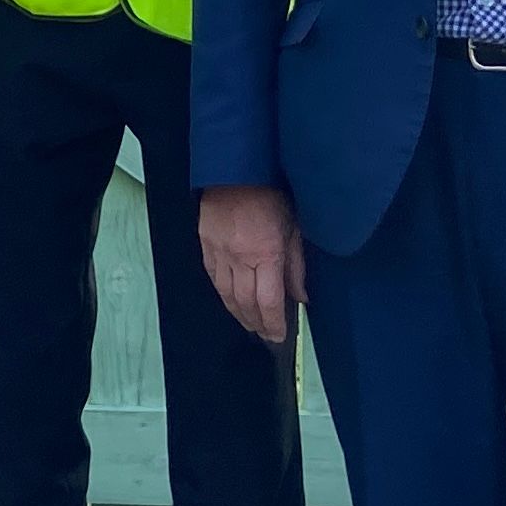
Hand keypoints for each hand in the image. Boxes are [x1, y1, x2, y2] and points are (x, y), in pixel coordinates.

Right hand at [197, 184, 305, 345]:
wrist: (235, 170)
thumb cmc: (270, 194)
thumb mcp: (294, 227)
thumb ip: (296, 265)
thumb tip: (300, 296)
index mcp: (266, 253)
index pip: (268, 302)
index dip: (273, 324)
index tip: (278, 335)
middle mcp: (240, 258)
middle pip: (245, 303)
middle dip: (256, 323)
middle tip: (264, 334)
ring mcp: (219, 252)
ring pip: (226, 295)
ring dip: (238, 313)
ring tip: (249, 323)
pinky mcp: (205, 245)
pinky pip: (213, 278)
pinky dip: (223, 294)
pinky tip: (231, 300)